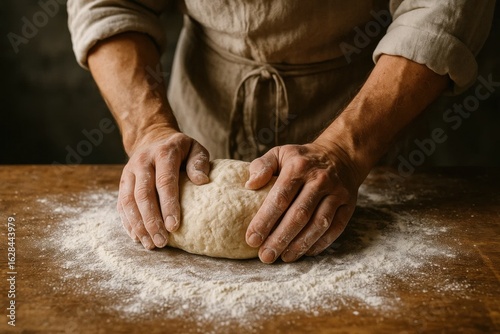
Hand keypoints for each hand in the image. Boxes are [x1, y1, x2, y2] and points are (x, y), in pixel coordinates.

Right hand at [117, 128, 209, 249]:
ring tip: (150, 244)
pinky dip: (128, 223)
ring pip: (129, 201)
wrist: (152, 138)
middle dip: (151, 220)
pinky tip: (138, 238)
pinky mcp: (122, 183)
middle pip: (143, 194)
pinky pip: (121, 205)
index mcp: (163, 153)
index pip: (164, 181)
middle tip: (161, 241)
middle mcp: (142, 162)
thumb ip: (199, 162)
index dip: (168, 205)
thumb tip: (202, 181)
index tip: (174, 226)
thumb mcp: (195, 148)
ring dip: (138, 225)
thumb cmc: (180, 149)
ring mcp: (129, 173)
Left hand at [245, 142, 361, 262]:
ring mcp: (337, 193)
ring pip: (319, 224)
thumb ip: (261, 166)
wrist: (340, 155)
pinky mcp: (348, 205)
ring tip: (284, 257)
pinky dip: (320, 243)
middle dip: (280, 238)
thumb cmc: (301, 159)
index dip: (265, 220)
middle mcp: (319, 180)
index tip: (252, 239)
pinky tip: (305, 252)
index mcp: (298, 167)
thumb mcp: (279, 154)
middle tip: (266, 256)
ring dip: (300, 244)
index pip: (280, 197)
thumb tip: (249, 186)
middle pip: (299, 215)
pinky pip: (336, 228)